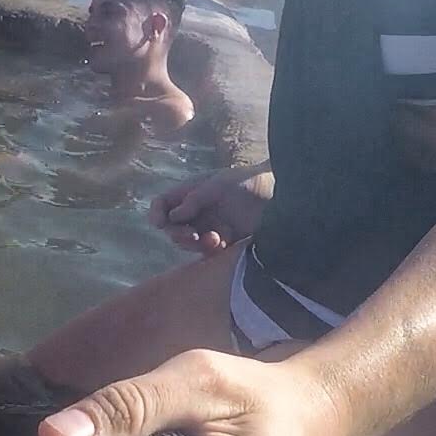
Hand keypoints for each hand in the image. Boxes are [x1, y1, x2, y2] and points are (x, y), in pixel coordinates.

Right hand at [150, 165, 273, 252]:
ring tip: (214, 239)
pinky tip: (222, 244)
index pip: (163, 204)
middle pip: (172, 228)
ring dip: (194, 243)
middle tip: (193, 235)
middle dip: (178, 233)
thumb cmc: (247, 183)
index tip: (159, 223)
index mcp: (190, 193)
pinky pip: (207, 252)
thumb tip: (172, 217)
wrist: (279, 195)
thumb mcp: (217, 186)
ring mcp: (209, 226)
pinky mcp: (224, 242)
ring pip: (188, 242)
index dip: (157, 213)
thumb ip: (193, 200)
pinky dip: (210, 250)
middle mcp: (196, 211)